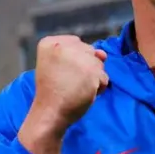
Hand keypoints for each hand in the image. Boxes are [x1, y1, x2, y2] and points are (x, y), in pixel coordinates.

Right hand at [19, 36, 108, 153]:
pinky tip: (83, 92)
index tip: (62, 71)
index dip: (75, 59)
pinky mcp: (91, 71)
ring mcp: (78, 58)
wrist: (50, 111)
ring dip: (93, 77)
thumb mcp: (60, 65)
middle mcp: (63, 46)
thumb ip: (80, 53)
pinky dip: (98, 87)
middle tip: (69, 80)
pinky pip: (104, 77)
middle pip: (89, 52)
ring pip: (99, 64)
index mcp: (50, 43)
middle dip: (85, 67)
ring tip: (75, 86)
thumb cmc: (53, 90)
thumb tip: (103, 54)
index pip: (77, 43)